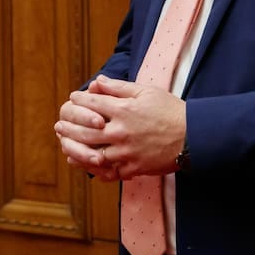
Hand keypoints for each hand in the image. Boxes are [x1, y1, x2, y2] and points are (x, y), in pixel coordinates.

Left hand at [54, 75, 184, 179]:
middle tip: (59, 125)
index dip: (78, 100)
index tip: (72, 99)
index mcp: (123, 110)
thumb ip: (119, 88)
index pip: (91, 104)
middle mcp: (121, 131)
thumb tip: (97, 82)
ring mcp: (127, 152)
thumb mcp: (146, 92)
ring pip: (93, 153)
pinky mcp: (135, 167)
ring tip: (66, 146)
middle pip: (85, 130)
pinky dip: (95, 169)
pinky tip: (86, 164)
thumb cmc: (171, 110)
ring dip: (76, 150)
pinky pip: (109, 172)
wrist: (195, 136)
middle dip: (69, 127)